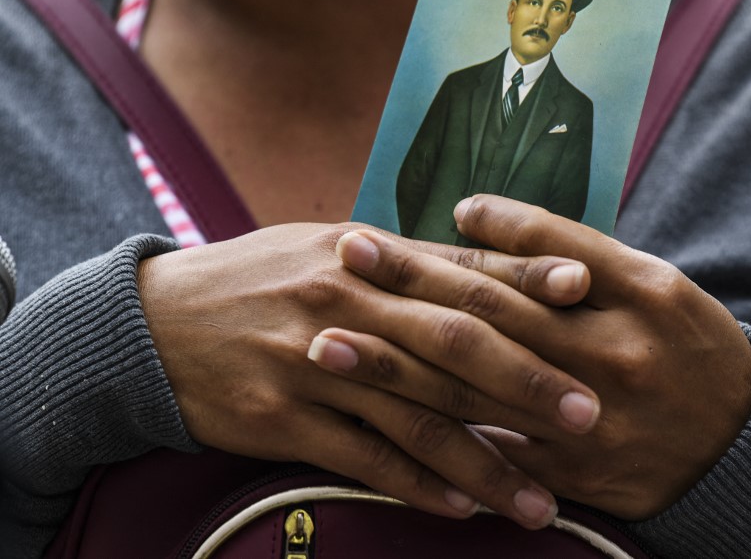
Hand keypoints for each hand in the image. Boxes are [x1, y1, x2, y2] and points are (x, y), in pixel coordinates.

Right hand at [137, 222, 601, 527]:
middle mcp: (345, 302)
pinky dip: (416, 483)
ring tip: (542, 500)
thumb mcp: (328, 249)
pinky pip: (362, 457)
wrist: (154, 323)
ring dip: (485, 461)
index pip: (459, 268)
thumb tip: (492, 267)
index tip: (589, 294)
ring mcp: (312, 363)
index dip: (526, 280)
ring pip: (416, 415)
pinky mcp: (282, 418)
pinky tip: (462, 507)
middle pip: (452, 344)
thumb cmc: (260, 280)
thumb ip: (408, 262)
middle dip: (526, 380)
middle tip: (589, 414)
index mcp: (364, 254)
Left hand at [310, 196, 750, 518]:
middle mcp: (611, 356)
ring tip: (331, 345)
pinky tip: (380, 428)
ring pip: (478, 392)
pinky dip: (438, 442)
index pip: (531, 258)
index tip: (384, 231)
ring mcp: (592, 423)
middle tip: (340, 266)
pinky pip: (498, 459)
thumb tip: (474, 213)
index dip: (446, 243)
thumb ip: (567, 243)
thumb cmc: (691, 343)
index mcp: (638, 293)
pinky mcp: (579, 477)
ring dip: (396, 368)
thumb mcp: (653, 279)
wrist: (744, 445)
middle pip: (492, 320)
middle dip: (408, 292)